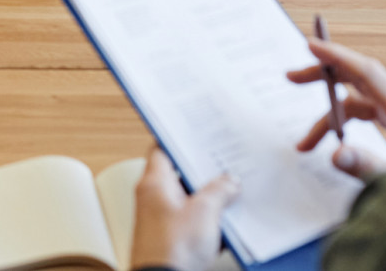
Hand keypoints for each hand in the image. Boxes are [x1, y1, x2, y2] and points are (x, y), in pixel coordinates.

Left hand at [129, 148, 239, 270]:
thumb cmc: (172, 249)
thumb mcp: (204, 211)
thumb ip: (219, 191)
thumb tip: (229, 182)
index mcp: (154, 184)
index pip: (161, 150)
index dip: (179, 141)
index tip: (197, 136)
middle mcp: (154, 199)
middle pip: (180, 176)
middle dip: (204, 174)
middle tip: (224, 168)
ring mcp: (162, 220)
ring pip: (189, 201)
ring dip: (210, 201)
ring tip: (231, 197)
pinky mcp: (172, 239)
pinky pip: (192, 224)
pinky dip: (208, 223)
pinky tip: (225, 227)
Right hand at [287, 37, 385, 179]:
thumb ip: (367, 166)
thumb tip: (335, 154)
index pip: (367, 72)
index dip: (338, 56)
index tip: (311, 45)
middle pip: (358, 79)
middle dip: (325, 77)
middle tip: (292, 78)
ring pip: (359, 103)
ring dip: (331, 118)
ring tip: (306, 143)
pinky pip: (369, 114)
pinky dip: (347, 123)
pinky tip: (337, 142)